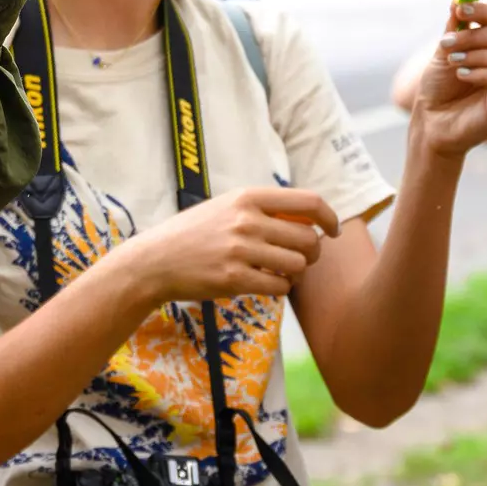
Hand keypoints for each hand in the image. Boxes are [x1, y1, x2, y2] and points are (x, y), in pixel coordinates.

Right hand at [118, 186, 339, 303]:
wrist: (155, 261)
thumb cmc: (193, 233)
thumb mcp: (225, 207)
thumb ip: (264, 209)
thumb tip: (311, 219)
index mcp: (247, 197)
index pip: (309, 203)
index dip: (330, 218)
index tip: (331, 231)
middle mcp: (246, 220)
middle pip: (309, 238)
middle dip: (313, 253)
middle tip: (300, 259)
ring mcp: (240, 250)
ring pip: (298, 265)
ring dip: (295, 273)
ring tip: (279, 272)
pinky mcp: (234, 279)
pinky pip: (280, 287)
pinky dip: (279, 288)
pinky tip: (265, 283)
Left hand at [413, 1, 486, 159]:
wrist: (431, 121)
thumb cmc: (440, 86)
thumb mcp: (444, 52)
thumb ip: (454, 28)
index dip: (482, 10)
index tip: (458, 9)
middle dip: (479, 35)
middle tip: (448, 43)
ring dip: (481, 55)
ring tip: (455, 62)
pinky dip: (484, 75)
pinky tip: (462, 76)